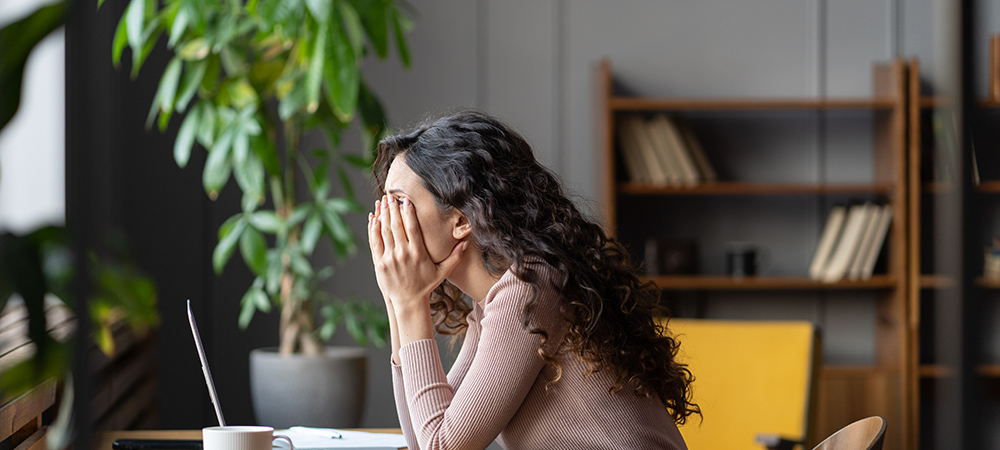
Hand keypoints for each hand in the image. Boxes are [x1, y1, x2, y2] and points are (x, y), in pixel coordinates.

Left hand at [368, 194, 466, 314]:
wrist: (408, 302)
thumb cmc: (426, 285)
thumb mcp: (442, 272)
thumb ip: (455, 257)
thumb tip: (467, 242)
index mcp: (418, 253)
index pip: (412, 227)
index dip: (408, 212)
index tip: (406, 200)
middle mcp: (403, 254)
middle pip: (397, 226)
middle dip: (393, 209)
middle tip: (390, 196)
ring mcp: (390, 258)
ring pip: (384, 231)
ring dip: (382, 215)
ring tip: (381, 202)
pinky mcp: (379, 263)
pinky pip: (375, 242)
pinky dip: (373, 229)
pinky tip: (373, 218)